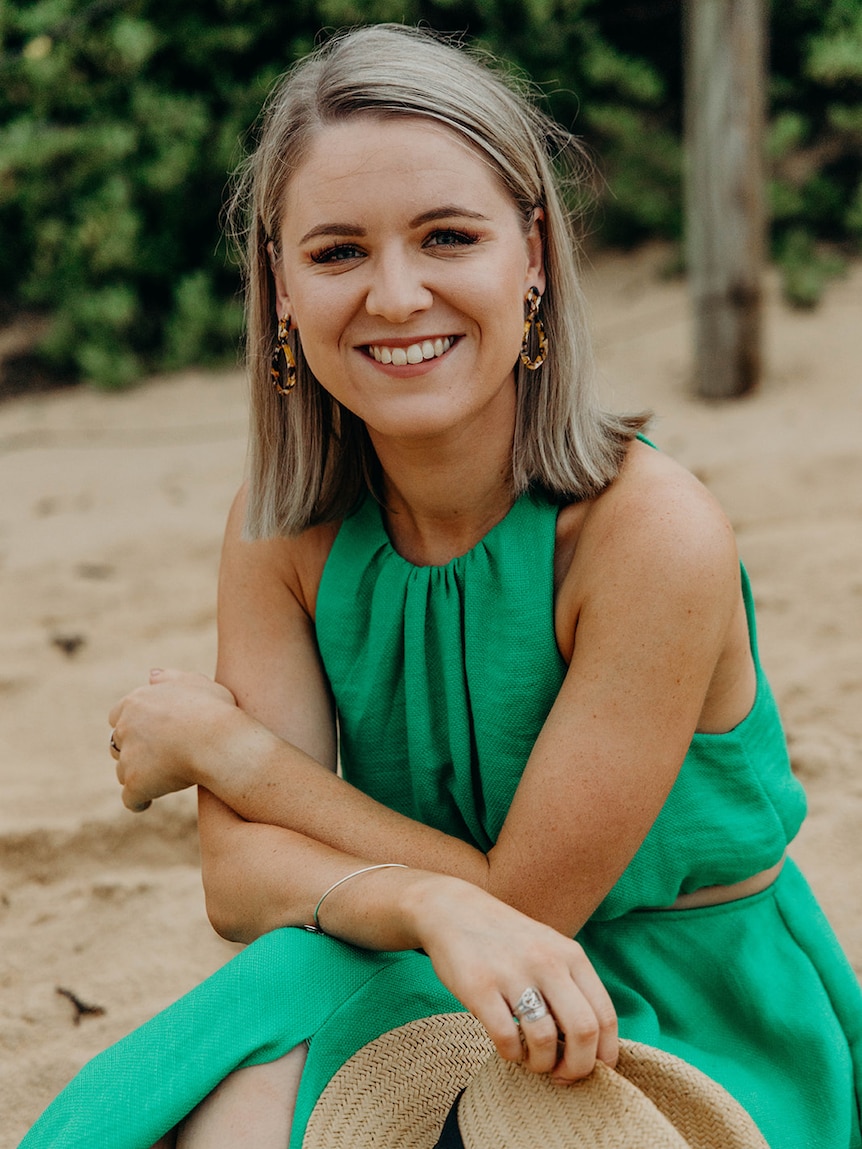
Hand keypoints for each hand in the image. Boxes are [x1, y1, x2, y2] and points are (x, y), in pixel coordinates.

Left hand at [108, 669, 236, 811]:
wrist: (219, 741)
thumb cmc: (215, 710)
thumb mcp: (196, 683)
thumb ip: (171, 678)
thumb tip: (151, 675)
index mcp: (136, 702)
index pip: (118, 716)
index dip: (136, 727)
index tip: (153, 735)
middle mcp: (125, 727)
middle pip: (118, 744)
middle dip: (133, 751)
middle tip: (158, 758)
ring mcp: (128, 757)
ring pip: (123, 771)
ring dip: (137, 775)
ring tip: (159, 779)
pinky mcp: (136, 783)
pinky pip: (131, 798)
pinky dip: (139, 800)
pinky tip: (148, 801)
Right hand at [410, 876, 616, 1082]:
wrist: (454, 909)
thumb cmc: (507, 940)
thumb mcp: (549, 950)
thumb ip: (572, 987)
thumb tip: (593, 1047)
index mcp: (570, 955)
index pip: (605, 1016)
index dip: (604, 1055)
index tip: (592, 1070)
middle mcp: (547, 961)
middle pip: (584, 1031)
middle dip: (578, 1067)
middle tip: (562, 1075)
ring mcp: (512, 973)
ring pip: (544, 1040)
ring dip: (541, 1064)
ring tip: (532, 1060)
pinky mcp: (479, 986)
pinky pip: (506, 1038)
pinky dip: (511, 1055)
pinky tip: (508, 1047)